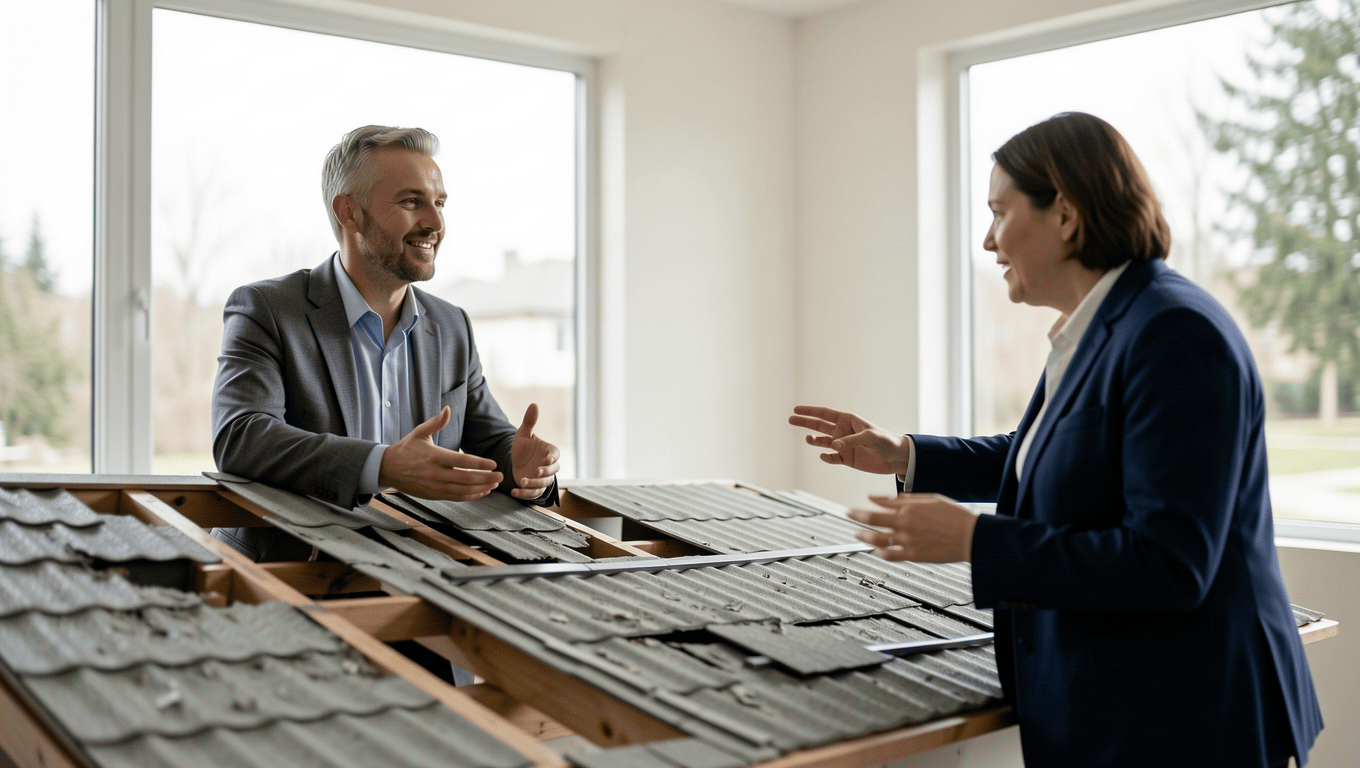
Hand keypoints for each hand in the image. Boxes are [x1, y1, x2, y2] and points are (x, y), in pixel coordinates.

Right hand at [379, 407, 502, 500]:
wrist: (387, 468)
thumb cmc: (406, 448)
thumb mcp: (419, 432)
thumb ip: (436, 422)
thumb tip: (448, 409)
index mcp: (434, 456)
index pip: (462, 461)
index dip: (480, 464)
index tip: (493, 464)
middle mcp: (435, 473)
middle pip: (466, 478)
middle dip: (486, 478)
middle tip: (500, 476)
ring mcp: (434, 486)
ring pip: (462, 491)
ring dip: (480, 488)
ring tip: (494, 484)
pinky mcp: (433, 495)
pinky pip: (455, 497)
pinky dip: (470, 496)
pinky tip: (481, 492)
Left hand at [510, 403, 559, 498]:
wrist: (514, 463)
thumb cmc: (522, 448)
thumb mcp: (523, 435)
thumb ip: (529, 422)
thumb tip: (534, 404)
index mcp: (549, 452)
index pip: (555, 456)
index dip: (552, 459)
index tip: (545, 460)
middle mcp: (549, 467)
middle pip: (553, 472)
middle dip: (545, 473)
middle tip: (535, 471)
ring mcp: (543, 479)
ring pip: (544, 484)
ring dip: (535, 484)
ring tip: (522, 481)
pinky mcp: (534, 488)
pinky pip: (533, 493)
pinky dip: (525, 494)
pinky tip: (514, 491)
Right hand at [789, 405, 910, 474]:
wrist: (897, 459)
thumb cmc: (887, 442)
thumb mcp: (871, 438)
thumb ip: (851, 441)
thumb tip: (833, 446)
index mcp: (848, 420)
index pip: (825, 414)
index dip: (810, 411)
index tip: (796, 409)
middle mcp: (843, 431)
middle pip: (819, 426)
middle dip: (805, 422)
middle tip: (790, 419)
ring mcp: (844, 445)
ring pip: (823, 442)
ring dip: (814, 441)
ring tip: (808, 440)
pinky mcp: (847, 459)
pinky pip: (831, 458)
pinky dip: (826, 457)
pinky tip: (823, 456)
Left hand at [848, 493, 977, 562]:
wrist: (970, 536)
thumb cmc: (954, 515)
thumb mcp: (930, 498)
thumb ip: (905, 499)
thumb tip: (883, 497)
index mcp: (909, 507)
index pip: (880, 504)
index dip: (867, 504)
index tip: (860, 503)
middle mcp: (904, 523)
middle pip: (872, 519)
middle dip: (856, 516)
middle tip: (848, 513)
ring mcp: (907, 540)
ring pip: (877, 539)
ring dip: (864, 535)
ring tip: (858, 533)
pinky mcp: (913, 555)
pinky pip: (890, 556)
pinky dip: (880, 553)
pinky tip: (877, 550)